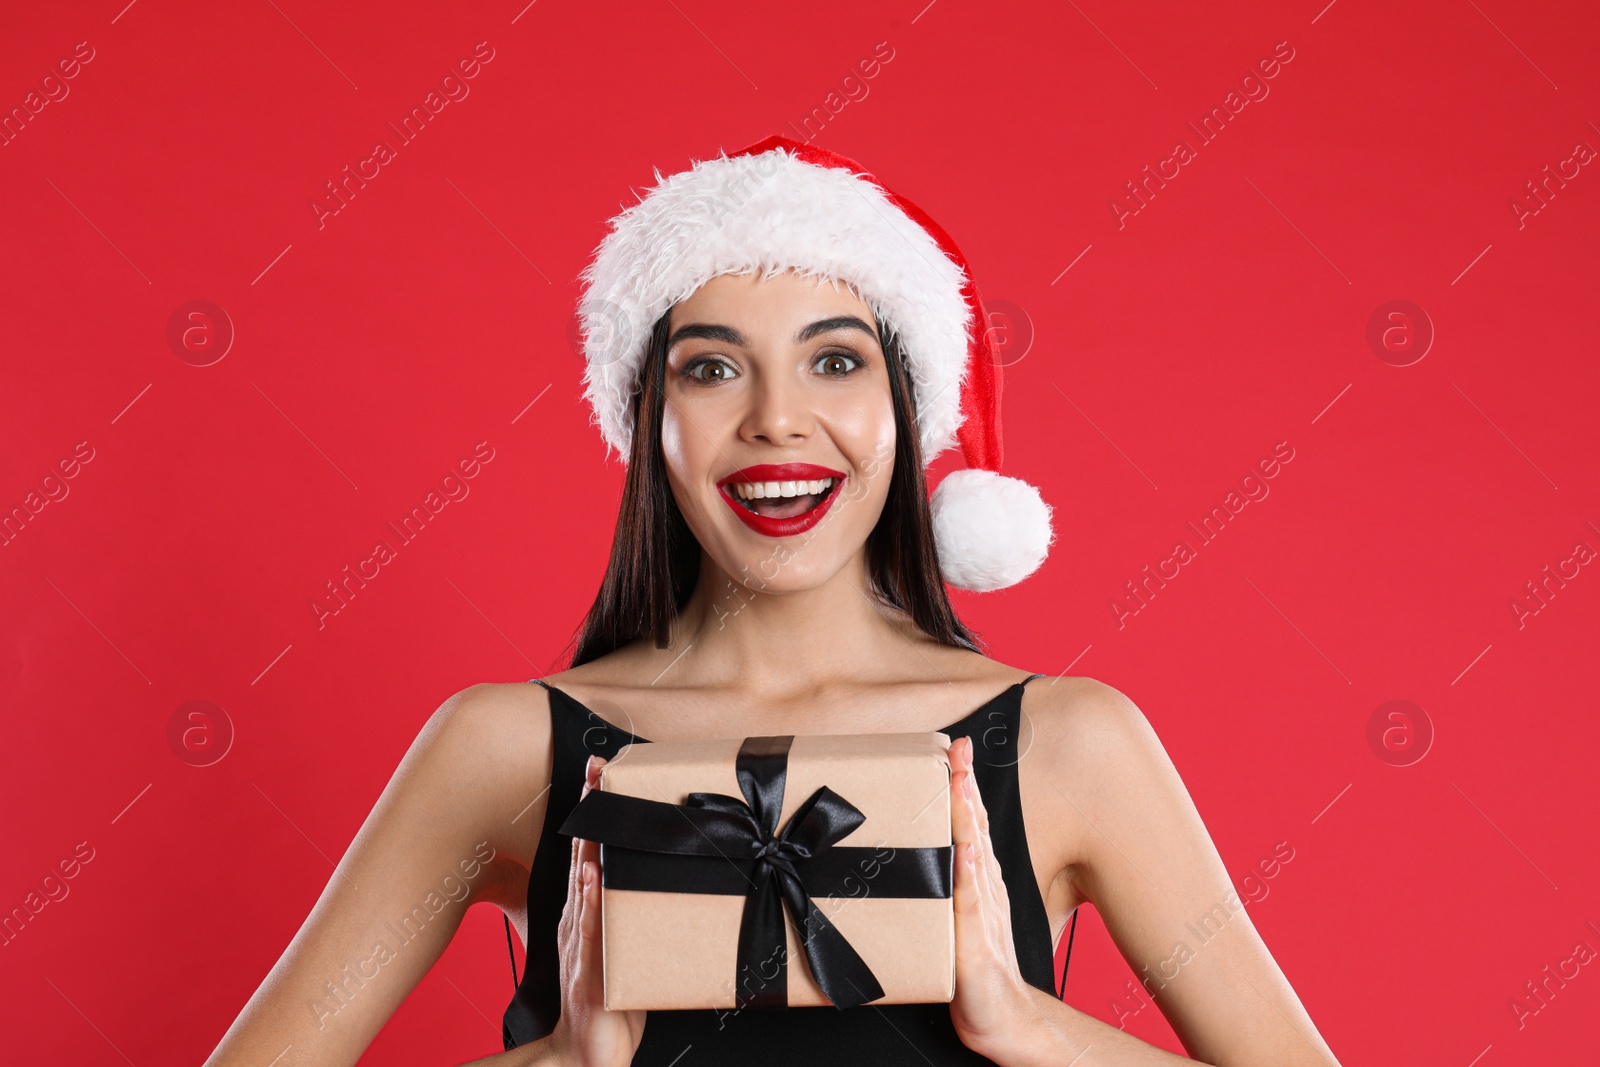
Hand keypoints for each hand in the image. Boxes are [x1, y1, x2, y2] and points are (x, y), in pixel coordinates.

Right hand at [545, 756, 645, 1066]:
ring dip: (590, 843)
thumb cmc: (612, 1006)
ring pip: (585, 884)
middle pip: (585, 853)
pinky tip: (592, 877)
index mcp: (590, 913)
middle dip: (592, 809)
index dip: (596, 809)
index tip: (603, 770)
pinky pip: (589, 931)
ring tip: (597, 806)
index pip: (593, 850)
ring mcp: (582, 943)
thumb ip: (640, 915)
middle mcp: (581, 920)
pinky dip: (589, 902)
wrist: (586, 1057)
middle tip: (598, 767)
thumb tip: (672, 881)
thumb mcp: (630, 950)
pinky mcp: (589, 971)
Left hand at [948, 736, 1048, 1061]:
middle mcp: (984, 887)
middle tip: (956, 745)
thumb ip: (951, 879)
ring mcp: (982, 912)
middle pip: (975, 826)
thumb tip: (932, 846)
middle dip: (965, 784)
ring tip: (958, 781)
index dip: (964, 781)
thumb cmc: (978, 967)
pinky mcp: (973, 944)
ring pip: (972, 854)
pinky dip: (967, 876)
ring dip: (966, 816)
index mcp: (979, 878)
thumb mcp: (961, 914)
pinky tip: (964, 852)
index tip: (954, 744)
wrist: (1002, 1020)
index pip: (972, 820)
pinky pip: (969, 904)